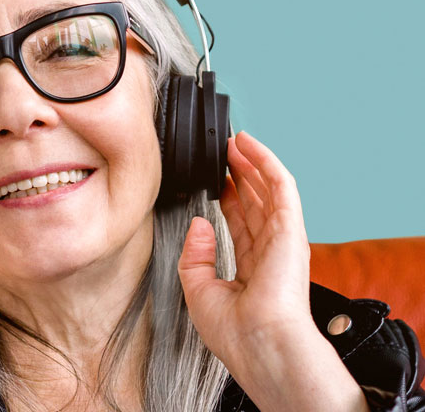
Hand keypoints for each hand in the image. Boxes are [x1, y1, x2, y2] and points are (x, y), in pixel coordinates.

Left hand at [177, 131, 369, 411]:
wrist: (260, 345)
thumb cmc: (235, 332)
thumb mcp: (198, 291)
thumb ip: (195, 255)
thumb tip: (200, 223)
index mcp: (252, 268)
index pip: (240, 223)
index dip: (229, 198)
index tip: (217, 179)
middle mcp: (270, 250)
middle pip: (255, 201)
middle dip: (240, 174)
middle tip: (224, 152)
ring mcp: (282, 238)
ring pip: (267, 188)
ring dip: (251, 162)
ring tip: (234, 141)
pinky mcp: (291, 228)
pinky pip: (280, 185)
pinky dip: (265, 162)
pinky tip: (249, 145)